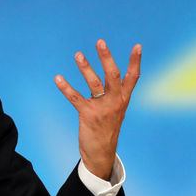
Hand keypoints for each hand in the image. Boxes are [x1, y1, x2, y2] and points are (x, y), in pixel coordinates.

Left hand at [54, 39, 141, 180]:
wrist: (102, 152)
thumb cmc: (108, 126)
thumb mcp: (117, 108)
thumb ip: (115, 91)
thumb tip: (111, 70)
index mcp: (124, 98)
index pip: (133, 77)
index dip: (135, 61)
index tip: (138, 46)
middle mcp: (115, 101)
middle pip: (112, 76)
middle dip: (106, 58)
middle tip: (100, 42)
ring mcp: (102, 108)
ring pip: (94, 84)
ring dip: (85, 68)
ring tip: (78, 55)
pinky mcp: (88, 115)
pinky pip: (75, 98)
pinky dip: (66, 87)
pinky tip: (58, 78)